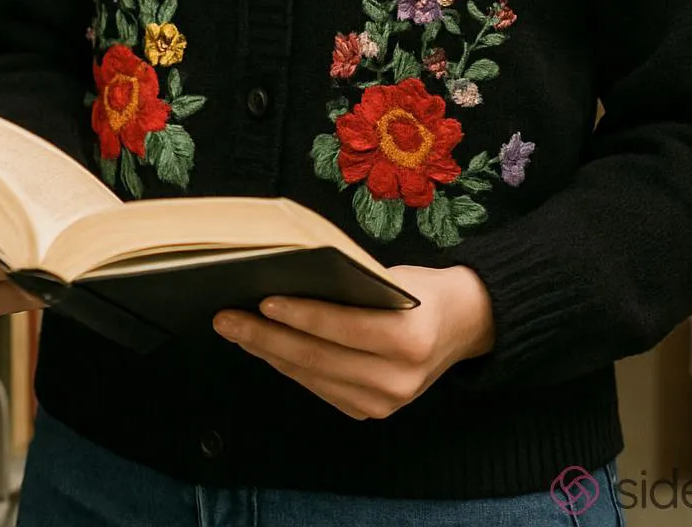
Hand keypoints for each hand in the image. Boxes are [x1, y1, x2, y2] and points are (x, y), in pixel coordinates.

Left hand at [211, 264, 495, 419]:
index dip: (301, 315)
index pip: (343, 327)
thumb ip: (352, 287)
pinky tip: (265, 347)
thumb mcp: (395, 279)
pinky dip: (289, 366)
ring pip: (312, 376)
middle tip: (227, 317)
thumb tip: (288, 280)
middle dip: (266, 337)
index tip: (263, 300)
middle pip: (318, 357)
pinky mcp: (371, 412)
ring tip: (236, 329)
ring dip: (269, 353)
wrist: (464, 327)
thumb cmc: (422, 291)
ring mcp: (384, 403)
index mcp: (409, 338)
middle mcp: (398, 378)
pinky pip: (319, 387)